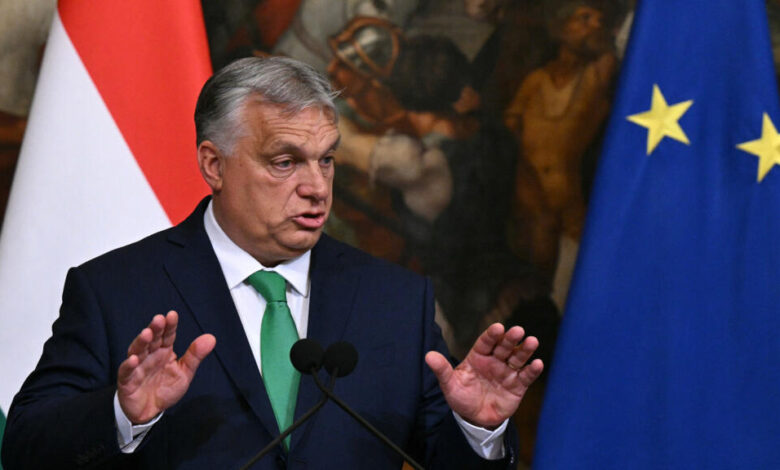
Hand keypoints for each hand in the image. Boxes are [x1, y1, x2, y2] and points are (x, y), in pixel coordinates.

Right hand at [117, 311, 215, 423]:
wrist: (149, 411)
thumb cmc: (165, 389)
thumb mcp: (184, 373)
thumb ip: (195, 356)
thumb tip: (211, 338)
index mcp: (164, 351)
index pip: (167, 335)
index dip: (169, 326)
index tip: (172, 315)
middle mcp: (150, 355)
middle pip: (152, 339)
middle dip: (155, 329)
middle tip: (159, 319)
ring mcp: (137, 366)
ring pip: (137, 351)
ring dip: (141, 342)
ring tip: (147, 334)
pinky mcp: (127, 380)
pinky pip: (126, 371)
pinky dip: (128, 365)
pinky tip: (133, 359)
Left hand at [425, 323, 542, 428]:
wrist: (475, 418)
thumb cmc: (461, 397)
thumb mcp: (449, 384)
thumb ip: (442, 370)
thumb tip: (428, 356)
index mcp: (478, 357)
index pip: (485, 342)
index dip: (492, 335)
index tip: (498, 328)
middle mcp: (494, 361)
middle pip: (504, 347)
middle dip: (511, 339)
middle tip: (518, 330)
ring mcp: (507, 372)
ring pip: (517, 358)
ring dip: (525, 350)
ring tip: (532, 342)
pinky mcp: (517, 385)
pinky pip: (526, 376)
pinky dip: (532, 370)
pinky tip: (537, 363)